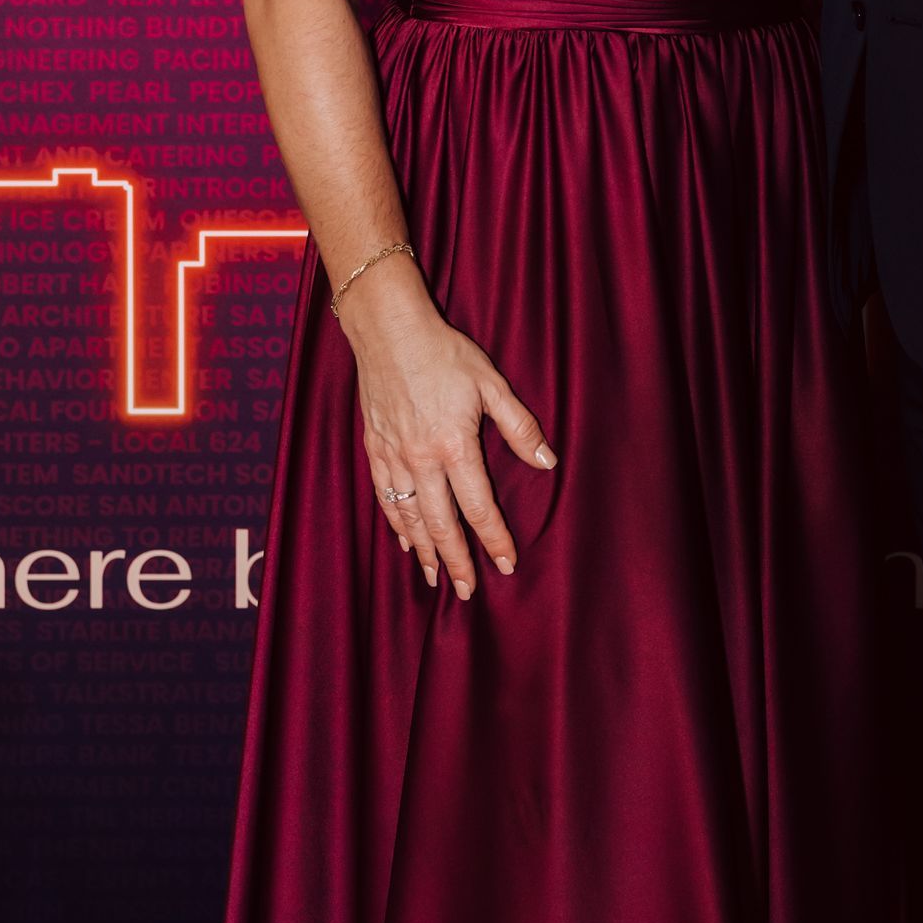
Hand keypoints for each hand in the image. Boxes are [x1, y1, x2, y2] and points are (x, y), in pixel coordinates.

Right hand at [339, 261, 552, 598]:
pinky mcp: (374, 450)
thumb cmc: (445, 354)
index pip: (478, 507)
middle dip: (457, 561)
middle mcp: (421, 460)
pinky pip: (384, 498)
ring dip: (424, 551)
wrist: (389, 332)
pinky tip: (405, 541)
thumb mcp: (491, 384)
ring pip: (409, 518)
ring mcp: (393, 458)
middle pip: (442, 524)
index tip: (507, 563)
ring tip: (435, 578)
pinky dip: (395, 524)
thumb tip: (548, 462)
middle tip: (469, 591)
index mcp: (455, 446)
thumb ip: (519, 426)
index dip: (494, 539)